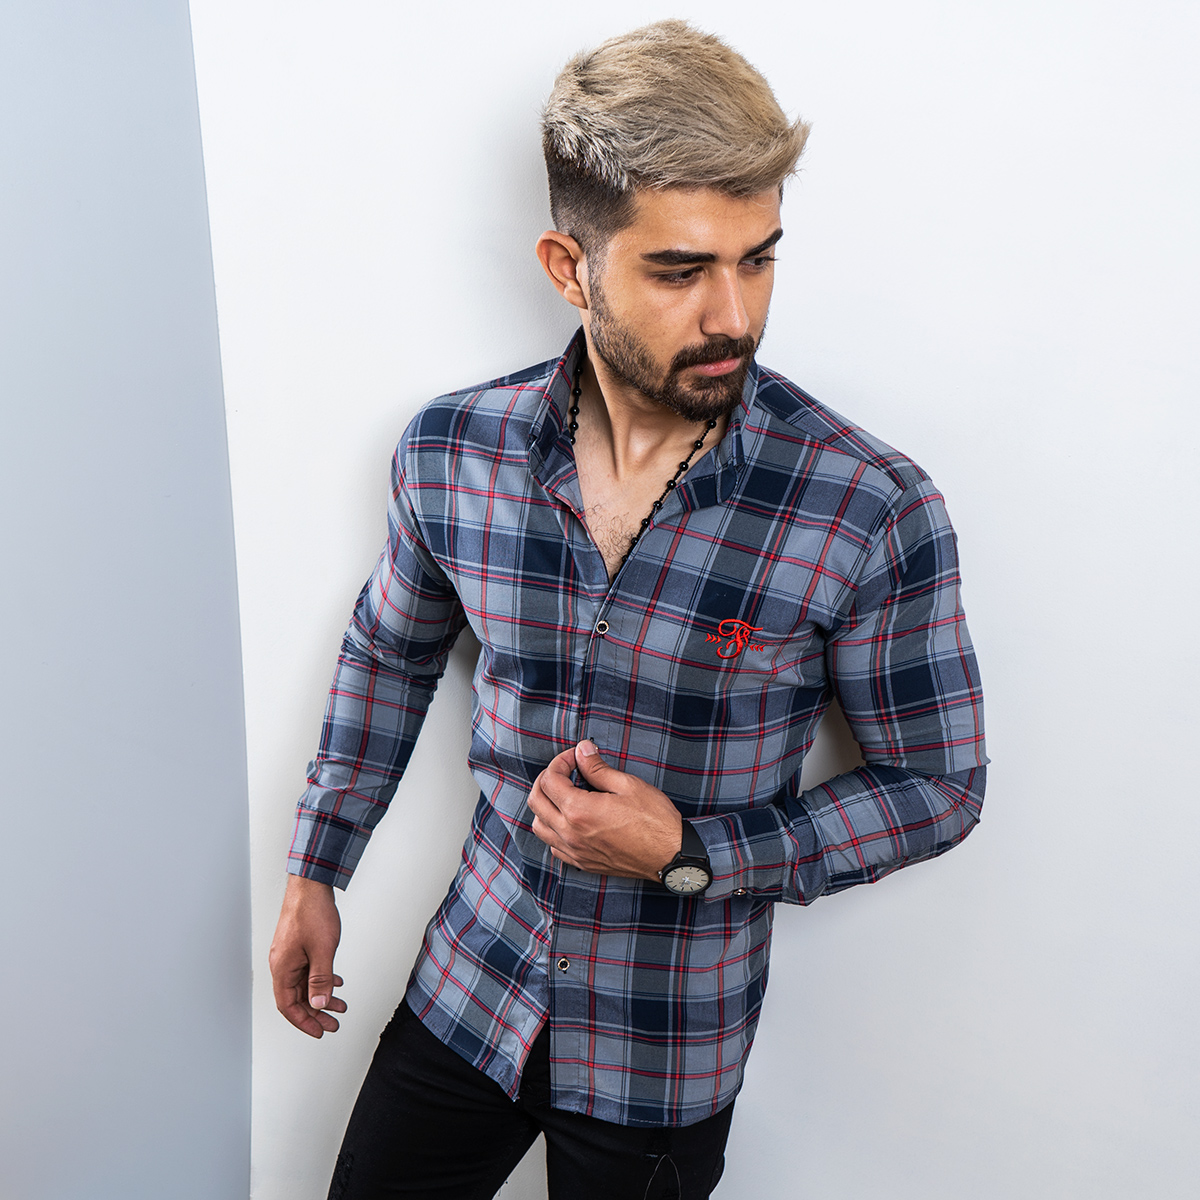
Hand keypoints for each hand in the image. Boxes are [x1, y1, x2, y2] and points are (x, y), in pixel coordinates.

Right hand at [269, 874, 346, 1037]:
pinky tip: (336, 982)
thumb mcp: (323, 950)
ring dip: (322, 996)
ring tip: (340, 1006)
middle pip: (297, 998)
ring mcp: (290, 955)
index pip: (289, 1006)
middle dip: (316, 1013)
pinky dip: (322, 979)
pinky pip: (308, 970)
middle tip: (334, 1023)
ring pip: (304, 984)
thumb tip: (319, 1004)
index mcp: (282, 968)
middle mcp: (283, 964)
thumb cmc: (312, 912)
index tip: (319, 1031)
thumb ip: (321, 979)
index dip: (304, 1022)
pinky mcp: (298, 946)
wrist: (311, 885)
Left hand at [527, 740, 682, 879]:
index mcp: (579, 811)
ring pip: (539, 827)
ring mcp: (575, 851)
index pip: (550, 780)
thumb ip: (597, 768)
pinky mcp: (582, 863)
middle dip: (546, 779)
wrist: (670, 855)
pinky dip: (553, 830)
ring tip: (563, 794)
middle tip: (564, 770)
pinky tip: (570, 820)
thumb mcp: (627, 785)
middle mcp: (570, 834)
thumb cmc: (654, 820)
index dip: (560, 761)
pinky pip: (553, 846)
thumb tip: (581, 750)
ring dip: (545, 806)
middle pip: (536, 801)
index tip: (575, 757)